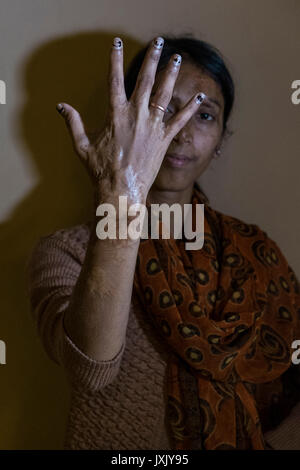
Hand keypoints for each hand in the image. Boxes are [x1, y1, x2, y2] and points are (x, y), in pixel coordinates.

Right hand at [56, 36, 204, 205]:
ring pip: (164, 95)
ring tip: (177, 59)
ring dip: (171, 74)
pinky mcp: (164, 140)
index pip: (114, 80)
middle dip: (152, 58)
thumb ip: (74, 123)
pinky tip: (200, 97)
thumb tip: (61, 106)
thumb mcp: (82, 145)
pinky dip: (190, 108)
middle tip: (158, 42)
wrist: (122, 190)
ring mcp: (152, 127)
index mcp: (116, 114)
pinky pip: (180, 120)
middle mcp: (136, 116)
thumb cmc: (101, 170)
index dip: (114, 59)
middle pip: (145, 80)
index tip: (116, 43)